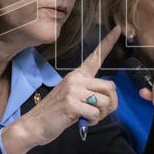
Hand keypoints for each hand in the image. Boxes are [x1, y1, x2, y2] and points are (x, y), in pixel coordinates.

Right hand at [1, 27, 120, 153]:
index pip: (95, 57)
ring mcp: (73, 90)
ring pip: (105, 101)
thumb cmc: (56, 112)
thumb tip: (109, 99)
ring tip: (88, 117)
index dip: (108, 43)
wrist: (34, 124)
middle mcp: (76, 78)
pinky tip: (82, 121)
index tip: (118, 29)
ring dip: (101, 114)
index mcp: (77, 75)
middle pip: (110, 86)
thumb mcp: (73, 96)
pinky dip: (93, 121)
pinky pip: (95, 113)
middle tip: (99, 112)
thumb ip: (89, 93)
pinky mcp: (72, 103)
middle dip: (111, 104)